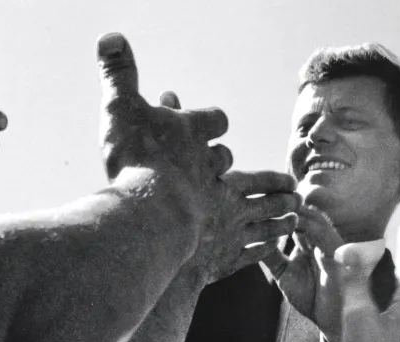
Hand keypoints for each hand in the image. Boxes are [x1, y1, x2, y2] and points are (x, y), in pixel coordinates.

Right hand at [96, 37, 297, 282]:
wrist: (151, 215)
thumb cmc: (137, 160)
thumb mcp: (121, 107)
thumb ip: (118, 73)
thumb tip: (109, 34)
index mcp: (193, 136)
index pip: (209, 121)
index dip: (211, 122)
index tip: (216, 123)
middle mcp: (215, 172)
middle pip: (237, 167)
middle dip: (259, 172)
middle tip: (280, 179)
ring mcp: (225, 212)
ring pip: (259, 208)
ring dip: (276, 209)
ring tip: (290, 210)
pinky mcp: (226, 249)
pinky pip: (253, 247)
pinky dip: (266, 245)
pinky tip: (273, 248)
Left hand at [262, 205, 345, 341]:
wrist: (331, 319)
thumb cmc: (311, 298)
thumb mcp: (284, 275)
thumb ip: (272, 257)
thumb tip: (252, 242)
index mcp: (307, 242)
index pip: (292, 217)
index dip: (276, 207)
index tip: (254, 200)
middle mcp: (318, 239)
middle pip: (302, 211)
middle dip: (283, 202)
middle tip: (261, 194)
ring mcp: (328, 243)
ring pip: (312, 216)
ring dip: (294, 210)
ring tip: (273, 204)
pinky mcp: (337, 250)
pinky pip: (322, 231)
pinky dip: (306, 224)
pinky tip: (290, 222)